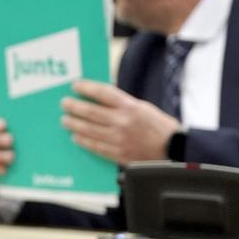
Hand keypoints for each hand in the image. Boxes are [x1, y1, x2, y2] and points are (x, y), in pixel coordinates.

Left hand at [60, 80, 177, 164]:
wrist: (174, 149)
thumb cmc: (159, 126)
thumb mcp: (143, 108)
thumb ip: (122, 104)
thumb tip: (100, 99)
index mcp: (130, 107)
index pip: (102, 93)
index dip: (87, 88)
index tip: (75, 85)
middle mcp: (122, 122)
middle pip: (91, 112)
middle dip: (74, 107)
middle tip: (64, 103)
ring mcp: (118, 139)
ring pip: (89, 130)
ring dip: (74, 124)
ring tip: (65, 120)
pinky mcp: (118, 153)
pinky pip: (95, 146)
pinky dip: (83, 141)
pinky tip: (75, 136)